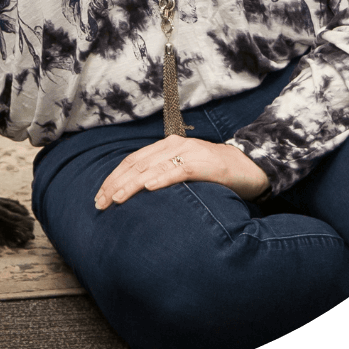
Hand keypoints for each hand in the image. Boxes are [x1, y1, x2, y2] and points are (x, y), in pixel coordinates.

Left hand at [94, 135, 269, 209]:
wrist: (249, 167)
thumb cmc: (215, 174)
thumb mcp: (184, 173)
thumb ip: (164, 177)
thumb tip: (137, 196)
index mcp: (166, 147)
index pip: (132, 161)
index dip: (113, 177)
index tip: (99, 196)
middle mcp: (173, 145)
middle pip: (136, 164)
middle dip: (115, 183)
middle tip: (100, 203)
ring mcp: (188, 152)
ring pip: (152, 167)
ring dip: (131, 184)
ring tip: (115, 198)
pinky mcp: (203, 162)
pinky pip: (178, 170)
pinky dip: (162, 178)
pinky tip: (148, 187)